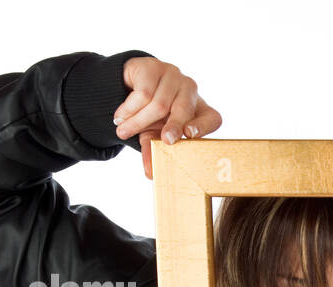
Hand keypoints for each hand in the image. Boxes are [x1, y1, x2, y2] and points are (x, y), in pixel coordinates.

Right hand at [114, 56, 221, 179]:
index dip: (203, 127)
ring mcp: (173, 75)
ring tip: (122, 130)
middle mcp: (190, 90)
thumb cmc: (150, 116)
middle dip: (172, 127)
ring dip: (137, 121)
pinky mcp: (153, 66)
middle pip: (184, 110)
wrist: (127, 86)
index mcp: (199, 110)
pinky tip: (120, 117)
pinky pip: (142, 92)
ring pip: (159, 104)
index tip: (189, 135)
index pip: (212, 119)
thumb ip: (154, 152)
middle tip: (163, 141)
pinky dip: (129, 109)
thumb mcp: (152, 135)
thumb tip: (150, 174)